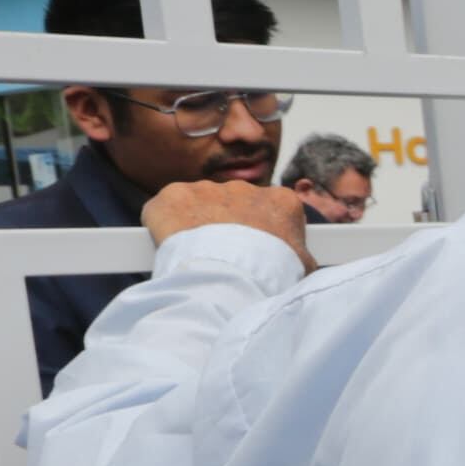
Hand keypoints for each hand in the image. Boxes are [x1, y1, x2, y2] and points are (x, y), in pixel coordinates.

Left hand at [141, 181, 311, 266]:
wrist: (229, 276)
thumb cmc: (268, 275)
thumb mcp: (301, 268)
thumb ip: (297, 256)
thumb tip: (297, 262)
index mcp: (281, 201)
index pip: (270, 212)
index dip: (260, 235)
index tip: (253, 252)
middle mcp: (244, 188)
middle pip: (231, 207)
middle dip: (225, 229)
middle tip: (223, 259)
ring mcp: (206, 189)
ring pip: (197, 208)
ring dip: (196, 229)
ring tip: (198, 259)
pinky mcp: (173, 196)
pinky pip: (164, 210)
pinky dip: (163, 227)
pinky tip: (171, 248)